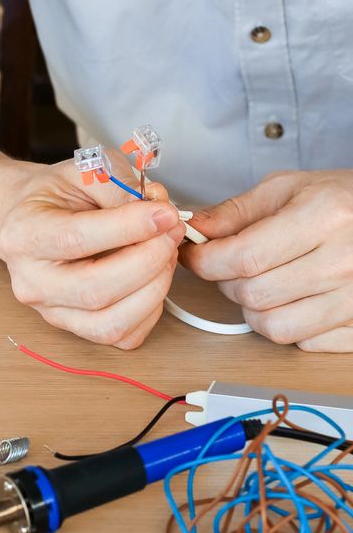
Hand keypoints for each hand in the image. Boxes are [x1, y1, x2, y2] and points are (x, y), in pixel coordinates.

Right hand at [0, 155, 184, 349]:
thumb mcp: (82, 171)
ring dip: (154, 288)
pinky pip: (122, 336)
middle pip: (95, 289)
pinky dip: (150, 310)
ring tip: (166, 253)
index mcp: (24, 235)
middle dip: (148, 260)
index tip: (164, 213)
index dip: (128, 228)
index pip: (76, 238)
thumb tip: (155, 209)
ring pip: (111, 322)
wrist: (32, 220)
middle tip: (172, 231)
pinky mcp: (75, 328)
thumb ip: (117, 185)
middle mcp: (31, 281)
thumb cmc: (56, 196)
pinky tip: (152, 278)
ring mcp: (51, 311)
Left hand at [180, 170, 352, 351]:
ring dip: (253, 309)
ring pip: (274, 327)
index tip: (194, 255)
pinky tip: (295, 299)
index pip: (243, 256)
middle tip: (230, 265)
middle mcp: (345, 261)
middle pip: (253, 294)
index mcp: (325, 217)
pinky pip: (305, 343)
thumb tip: (194, 228)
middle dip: (226, 281)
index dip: (205, 260)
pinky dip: (289, 325)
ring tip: (262, 283)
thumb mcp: (289, 188)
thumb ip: (237, 211)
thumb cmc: (344, 200)